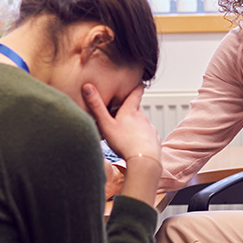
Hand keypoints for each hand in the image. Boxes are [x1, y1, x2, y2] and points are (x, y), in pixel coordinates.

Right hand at [83, 83, 160, 205]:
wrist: (144, 160)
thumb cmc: (124, 142)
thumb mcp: (106, 124)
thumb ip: (96, 106)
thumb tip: (87, 86)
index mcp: (131, 111)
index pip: (136, 94)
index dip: (137, 87)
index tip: (139, 82)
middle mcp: (143, 117)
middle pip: (137, 109)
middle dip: (131, 109)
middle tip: (123, 110)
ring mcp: (150, 128)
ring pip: (142, 123)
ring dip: (136, 124)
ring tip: (127, 131)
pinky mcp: (155, 140)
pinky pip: (148, 135)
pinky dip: (143, 137)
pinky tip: (137, 144)